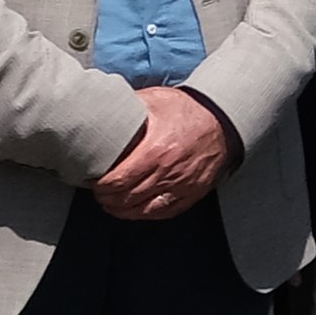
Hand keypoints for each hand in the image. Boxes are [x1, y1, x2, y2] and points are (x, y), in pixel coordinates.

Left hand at [86, 86, 233, 220]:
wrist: (223, 119)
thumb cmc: (188, 109)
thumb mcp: (156, 100)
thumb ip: (128, 106)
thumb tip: (100, 108)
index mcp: (155, 151)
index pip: (117, 181)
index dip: (99, 185)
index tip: (92, 180)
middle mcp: (168, 173)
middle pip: (126, 198)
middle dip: (107, 198)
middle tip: (98, 192)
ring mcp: (182, 185)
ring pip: (143, 209)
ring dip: (122, 209)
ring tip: (111, 203)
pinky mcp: (193, 192)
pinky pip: (164, 212)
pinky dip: (145, 214)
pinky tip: (134, 210)